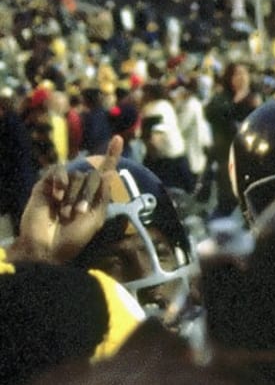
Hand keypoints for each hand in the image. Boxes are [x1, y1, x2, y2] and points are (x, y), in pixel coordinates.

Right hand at [14, 136, 123, 263]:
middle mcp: (79, 189)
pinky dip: (61, 179)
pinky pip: (58, 171)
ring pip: (77, 175)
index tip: (118, 138)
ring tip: (64, 212)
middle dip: (89, 193)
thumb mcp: (96, 218)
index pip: (105, 171)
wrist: (48, 247)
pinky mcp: (45, 185)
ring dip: (73, 194)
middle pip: (93, 175)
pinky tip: (57, 193)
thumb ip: (103, 196)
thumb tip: (109, 173)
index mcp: (94, 196)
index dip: (112, 155)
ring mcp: (62, 186)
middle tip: (78, 213)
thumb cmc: (74, 237)